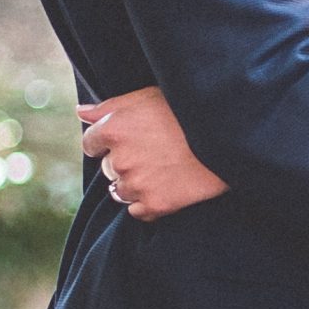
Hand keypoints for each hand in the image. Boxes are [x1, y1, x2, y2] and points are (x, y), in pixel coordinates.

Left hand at [79, 87, 228, 220]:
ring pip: (120, 191)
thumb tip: (80, 113)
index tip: (130, 138)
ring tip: (162, 169)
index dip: (109, 140)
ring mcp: (136, 185)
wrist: (227, 135)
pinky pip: (138, 211)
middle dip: (124, 160)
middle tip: (154, 150)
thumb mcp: (147, 96)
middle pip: (108, 167)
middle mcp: (119, 159)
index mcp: (113, 129)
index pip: (91, 143)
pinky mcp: (155, 205)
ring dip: (134, 182)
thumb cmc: (188, 109)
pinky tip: (166, 187)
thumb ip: (109, 107)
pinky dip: (148, 203)